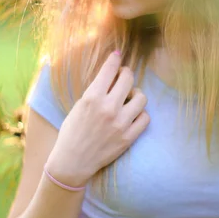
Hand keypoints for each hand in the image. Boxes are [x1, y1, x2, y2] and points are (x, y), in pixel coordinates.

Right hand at [46, 51, 149, 187]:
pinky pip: (145, 118)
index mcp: (92, 97)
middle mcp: (108, 108)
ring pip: (141, 97)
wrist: (73, 161)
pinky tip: (133, 115)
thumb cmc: (72, 132)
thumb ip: (96, 92)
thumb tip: (112, 77)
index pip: (109, 70)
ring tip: (129, 99)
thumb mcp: (79, 106)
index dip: (115, 59)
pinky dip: (140, 114)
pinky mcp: (128, 137)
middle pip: (128, 79)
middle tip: (124, 77)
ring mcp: (120, 123)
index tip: (117, 56)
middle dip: (126, 74)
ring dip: (136, 95)